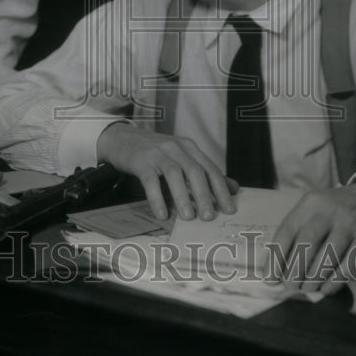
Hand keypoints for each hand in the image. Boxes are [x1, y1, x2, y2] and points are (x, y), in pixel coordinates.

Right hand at [96, 121, 235, 220]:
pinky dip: (157, 198)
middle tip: (209, 217)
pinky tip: (162, 214)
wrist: (121, 138)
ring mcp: (157, 152)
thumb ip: (205, 172)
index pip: (210, 168)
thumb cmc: (155, 153)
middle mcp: (175, 147)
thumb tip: (234, 188)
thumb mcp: (181, 157)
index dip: (221, 189)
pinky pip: (150, 180)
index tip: (229, 209)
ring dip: (183, 196)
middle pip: (195, 170)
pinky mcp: (140, 160)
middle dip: (204, 195)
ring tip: (188, 217)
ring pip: (174, 173)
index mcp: (189, 148)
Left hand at [270, 179, 355, 294]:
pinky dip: (335, 281)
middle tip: (289, 287)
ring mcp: (350, 224)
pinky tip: (326, 289)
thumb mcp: (316, 208)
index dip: (276, 257)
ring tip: (307, 289)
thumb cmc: (337, 209)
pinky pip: (348, 265)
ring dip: (314, 278)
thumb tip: (279, 266)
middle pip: (306, 244)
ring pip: (328, 257)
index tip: (269, 278)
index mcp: (310, 203)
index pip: (287, 231)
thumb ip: (299, 231)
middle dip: (295, 270)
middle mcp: (329, 211)